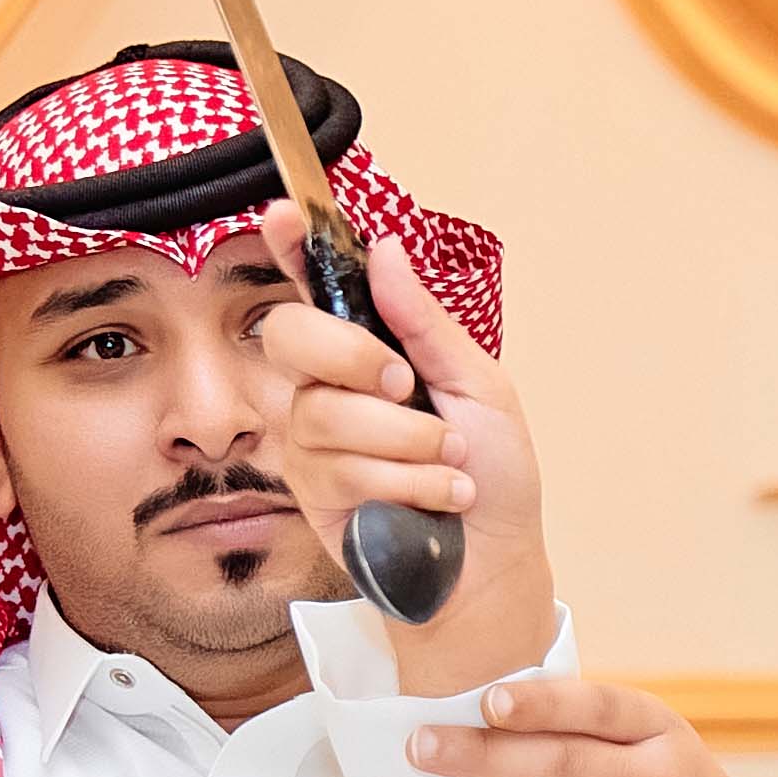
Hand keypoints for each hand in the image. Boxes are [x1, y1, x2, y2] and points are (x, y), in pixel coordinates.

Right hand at [250, 234, 554, 698]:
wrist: (495, 561)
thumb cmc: (494, 473)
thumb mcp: (478, 385)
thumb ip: (425, 323)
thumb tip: (385, 250)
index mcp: (370, 348)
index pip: (315, 286)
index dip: (289, 247)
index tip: (282, 215)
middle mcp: (328, 384)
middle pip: (291, 336)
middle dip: (357, 357)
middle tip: (409, 387)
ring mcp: (313, 438)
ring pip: (327, 412)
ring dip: (409, 442)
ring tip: (451, 464)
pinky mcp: (312, 491)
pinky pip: (341, 466)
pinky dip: (408, 481)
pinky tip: (437, 497)